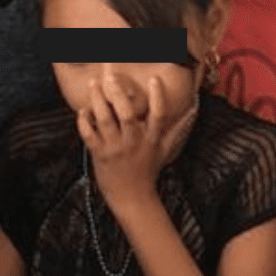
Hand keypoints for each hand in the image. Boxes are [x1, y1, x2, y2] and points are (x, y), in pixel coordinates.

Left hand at [79, 68, 196, 214]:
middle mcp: (133, 143)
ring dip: (97, 101)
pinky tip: (83, 111)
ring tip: (93, 85)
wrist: (132, 198)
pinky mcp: (100, 155)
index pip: (158, 116)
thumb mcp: (166, 150)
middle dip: (118, 94)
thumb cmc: (148, 172)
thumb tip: (193, 110)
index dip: (158, 97)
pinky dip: (84, 122)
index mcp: (151, 140)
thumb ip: (178, 129)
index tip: (154, 79)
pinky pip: (89, 135)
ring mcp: (115, 149)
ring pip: (105, 121)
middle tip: (110, 77)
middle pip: (127, 115)